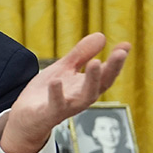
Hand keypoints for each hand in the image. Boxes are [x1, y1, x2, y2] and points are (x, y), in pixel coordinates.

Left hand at [0, 32, 131, 152]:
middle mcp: (81, 97)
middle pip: (102, 84)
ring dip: (91, 79)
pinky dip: (56, 94)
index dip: (117, 60)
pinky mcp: (49, 113)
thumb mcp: (64, 68)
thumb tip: (102, 36)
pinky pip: (55, 105)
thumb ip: (81, 54)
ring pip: (85, 96)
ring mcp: (67, 106)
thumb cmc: (48, 92)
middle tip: (120, 52)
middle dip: (112, 69)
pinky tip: (55, 81)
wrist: (26, 117)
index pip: (106, 73)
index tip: (126, 45)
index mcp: (87, 86)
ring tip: (96, 62)